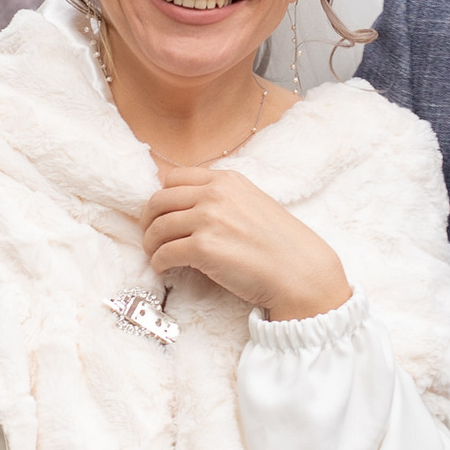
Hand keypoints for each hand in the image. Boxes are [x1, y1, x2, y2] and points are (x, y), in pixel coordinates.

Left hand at [144, 162, 350, 322]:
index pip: (174, 178)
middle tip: (151, 237)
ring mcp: (209, 219)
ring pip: (158, 228)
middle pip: (159, 201)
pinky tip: (164, 269)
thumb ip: (223, 199)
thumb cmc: (281, 244)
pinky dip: (158, 263)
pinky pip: (165, 253)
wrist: (300, 271)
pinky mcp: (204, 248)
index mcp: (227, 180)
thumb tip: (189, 208)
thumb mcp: (253, 203)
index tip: (160, 214)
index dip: (162, 198)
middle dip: (148, 220)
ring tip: (156, 255)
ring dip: (151, 244)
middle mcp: (215, 194)